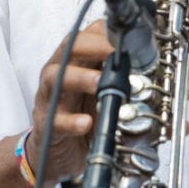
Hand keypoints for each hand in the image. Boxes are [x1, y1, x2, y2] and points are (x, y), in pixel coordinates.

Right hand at [26, 19, 111, 183]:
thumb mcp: (98, 90)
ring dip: (80, 78)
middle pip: (68, 48)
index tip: (125, 40)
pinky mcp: (47, 124)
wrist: (56, 153)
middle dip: (92, 47)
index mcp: (73, 64)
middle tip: (114, 54)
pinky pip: (55, 120)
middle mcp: (59, 75)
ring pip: (56, 78)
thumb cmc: (77, 115)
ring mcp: (50, 98)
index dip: (103, 34)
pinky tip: (85, 123)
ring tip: (99, 84)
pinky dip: (71, 121)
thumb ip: (112, 74)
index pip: (84, 36)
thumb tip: (141, 61)